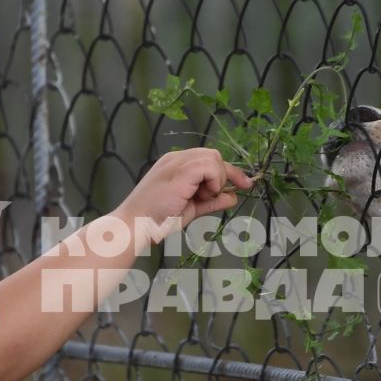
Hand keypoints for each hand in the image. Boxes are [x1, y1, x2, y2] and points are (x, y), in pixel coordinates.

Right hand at [117, 148, 254, 248]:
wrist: (136, 225)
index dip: (227, 172)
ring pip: (213, 157)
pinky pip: (209, 165)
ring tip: (203, 197)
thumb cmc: (157, 219)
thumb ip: (211, 201)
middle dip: (226, 174)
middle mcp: (176, 159)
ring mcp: (177, 162)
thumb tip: (232, 196)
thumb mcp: (191, 208)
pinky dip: (214, 180)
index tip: (244, 184)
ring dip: (217, 179)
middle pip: (213, 155)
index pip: (207, 160)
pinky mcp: (180, 170)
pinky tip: (204, 194)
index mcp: (175, 165)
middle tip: (219, 195)